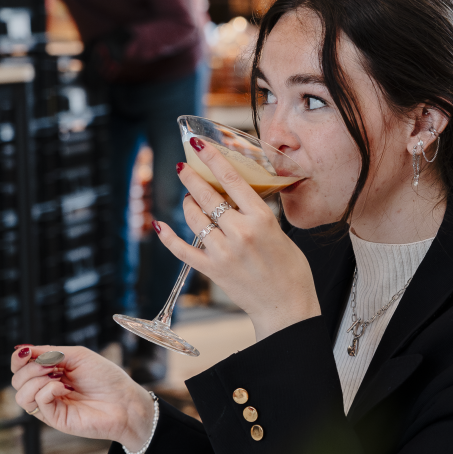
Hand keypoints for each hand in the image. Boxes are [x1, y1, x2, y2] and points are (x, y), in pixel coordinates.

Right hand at [11, 345, 153, 452]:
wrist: (125, 401)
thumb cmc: (107, 378)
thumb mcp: (78, 356)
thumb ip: (50, 352)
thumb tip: (23, 348)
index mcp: (52, 373)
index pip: (21, 367)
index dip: (18, 358)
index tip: (26, 351)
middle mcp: (48, 389)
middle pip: (17, 380)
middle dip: (30, 367)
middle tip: (52, 366)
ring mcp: (51, 405)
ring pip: (21, 395)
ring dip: (35, 379)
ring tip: (56, 376)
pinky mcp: (55, 418)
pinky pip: (37, 403)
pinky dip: (48, 390)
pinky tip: (64, 388)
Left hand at [156, 139, 320, 341]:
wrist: (287, 308)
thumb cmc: (292, 271)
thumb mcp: (281, 233)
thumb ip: (258, 216)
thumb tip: (237, 200)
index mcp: (261, 219)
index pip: (231, 179)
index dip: (211, 158)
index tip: (198, 145)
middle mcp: (240, 232)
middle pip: (207, 196)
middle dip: (191, 178)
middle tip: (182, 168)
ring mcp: (224, 252)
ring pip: (194, 219)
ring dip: (187, 205)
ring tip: (188, 198)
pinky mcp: (213, 270)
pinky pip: (182, 250)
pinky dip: (168, 237)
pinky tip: (160, 225)